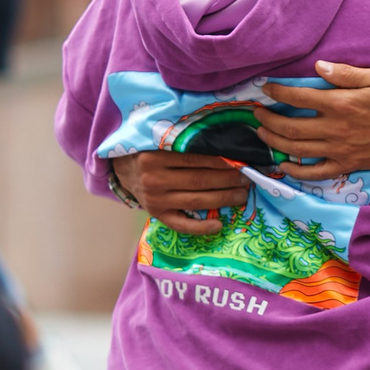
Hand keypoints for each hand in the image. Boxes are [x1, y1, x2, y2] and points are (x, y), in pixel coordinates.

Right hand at [110, 150, 249, 234]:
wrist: (122, 170)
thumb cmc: (146, 152)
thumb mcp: (158, 142)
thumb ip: (183, 143)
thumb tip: (223, 146)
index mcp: (155, 157)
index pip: (197, 160)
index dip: (222, 162)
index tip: (242, 162)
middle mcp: (155, 180)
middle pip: (200, 181)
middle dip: (228, 180)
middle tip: (247, 179)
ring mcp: (156, 200)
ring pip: (196, 201)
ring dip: (223, 199)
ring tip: (242, 195)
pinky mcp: (157, 215)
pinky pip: (181, 225)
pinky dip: (201, 227)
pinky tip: (219, 224)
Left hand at [256, 62, 369, 173]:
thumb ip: (345, 73)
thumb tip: (318, 67)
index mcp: (341, 104)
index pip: (299, 98)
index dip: (278, 93)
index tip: (266, 89)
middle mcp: (336, 129)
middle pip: (291, 127)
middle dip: (268, 120)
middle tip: (256, 114)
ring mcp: (340, 150)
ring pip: (298, 150)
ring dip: (275, 142)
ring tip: (262, 135)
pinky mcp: (347, 165)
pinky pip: (316, 173)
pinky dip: (296, 171)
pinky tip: (284, 165)